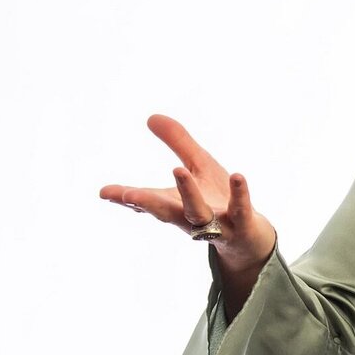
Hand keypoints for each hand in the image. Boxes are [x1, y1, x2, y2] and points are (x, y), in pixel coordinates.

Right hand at [99, 114, 276, 272]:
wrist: (250, 237)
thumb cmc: (218, 199)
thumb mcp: (199, 166)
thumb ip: (178, 143)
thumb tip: (151, 117)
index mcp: (176, 205)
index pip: (148, 201)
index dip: (127, 197)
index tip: (104, 193)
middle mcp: (191, 218)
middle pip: (166, 212)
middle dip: (147, 203)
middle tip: (129, 194)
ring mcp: (217, 224)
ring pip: (199, 212)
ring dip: (187, 194)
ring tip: (177, 170)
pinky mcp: (242, 224)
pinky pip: (241, 210)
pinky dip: (239, 195)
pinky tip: (237, 176)